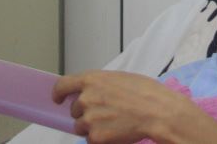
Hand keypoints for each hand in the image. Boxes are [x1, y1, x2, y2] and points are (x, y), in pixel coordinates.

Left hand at [51, 71, 196, 143]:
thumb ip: (100, 85)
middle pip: (75, 109)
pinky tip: (116, 131)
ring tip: (113, 122)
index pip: (62, 86)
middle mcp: (86, 98)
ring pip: (81, 126)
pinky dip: (100, 138)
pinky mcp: (95, 137)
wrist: (158, 112)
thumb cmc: (145, 93)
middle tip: (106, 112)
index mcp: (92, 80)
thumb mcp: (119, 78)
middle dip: (86, 112)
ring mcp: (89, 118)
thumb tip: (90, 93)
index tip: (59, 99)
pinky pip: (91, 139)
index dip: (58, 93)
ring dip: (92, 126)